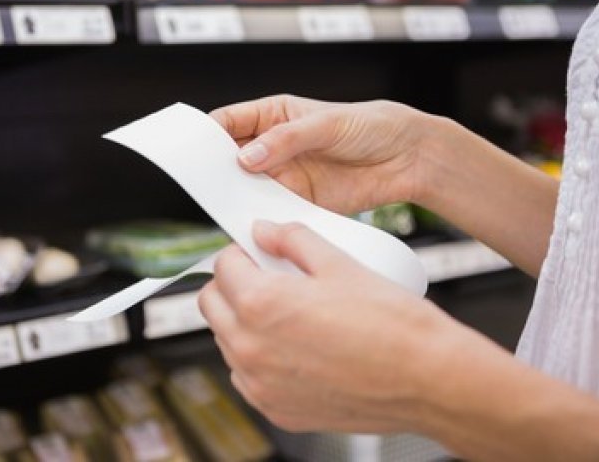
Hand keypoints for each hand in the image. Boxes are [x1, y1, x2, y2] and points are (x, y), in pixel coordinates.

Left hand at [198, 220, 454, 433]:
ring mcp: (261, 385)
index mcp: (261, 305)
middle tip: (264, 277)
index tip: (257, 253)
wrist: (430, 381)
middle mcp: (251, 349)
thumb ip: (293, 240)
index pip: (222, 266)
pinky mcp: (277, 410)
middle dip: (232, 285)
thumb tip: (267, 231)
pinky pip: (247, 377)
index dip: (240, 253)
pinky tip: (293, 347)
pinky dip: (258, 358)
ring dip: (242, 322)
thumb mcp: (341, 263)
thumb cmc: (393, 326)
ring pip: (227, 342)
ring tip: (285, 313)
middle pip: (212, 304)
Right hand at [211, 94, 433, 214]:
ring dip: (237, 194)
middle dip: (216, 168)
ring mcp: (285, 174)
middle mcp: (273, 146)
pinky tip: (255, 217)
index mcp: (274, 115)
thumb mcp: (327, 124)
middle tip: (204, 179)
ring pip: (247, 186)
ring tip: (227, 201)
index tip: (192, 147)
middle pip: (231, 157)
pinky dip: (260, 215)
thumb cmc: (371, 125)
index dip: (207, 134)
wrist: (408, 159)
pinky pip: (271, 208)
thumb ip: (285, 140)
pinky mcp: (299, 200)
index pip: (229, 122)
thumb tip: (247, 157)